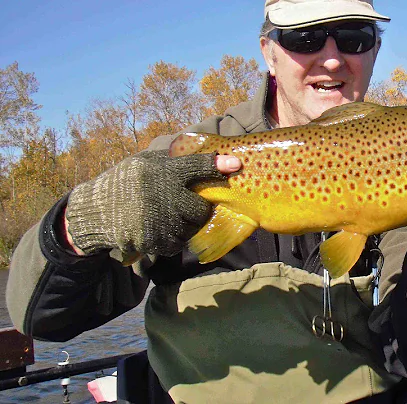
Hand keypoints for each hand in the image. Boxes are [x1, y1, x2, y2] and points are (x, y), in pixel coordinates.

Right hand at [64, 152, 240, 256]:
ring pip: (191, 228)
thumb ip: (175, 160)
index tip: (236, 165)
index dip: (215, 165)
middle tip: (188, 205)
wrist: (94, 211)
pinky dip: (174, 238)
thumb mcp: (147, 162)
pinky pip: (177, 243)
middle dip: (199, 209)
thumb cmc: (127, 182)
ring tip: (170, 215)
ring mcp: (157, 220)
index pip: (195, 166)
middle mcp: (160, 196)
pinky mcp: (151, 241)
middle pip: (200, 208)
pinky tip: (161, 227)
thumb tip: (212, 155)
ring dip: (187, 224)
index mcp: (161, 172)